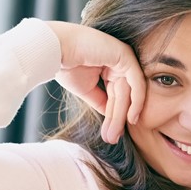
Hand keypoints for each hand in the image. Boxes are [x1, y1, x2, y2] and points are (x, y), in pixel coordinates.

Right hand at [45, 21, 145, 143]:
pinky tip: (130, 118)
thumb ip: (101, 101)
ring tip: (113, 134)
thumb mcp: (86, 89)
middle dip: (117, 119)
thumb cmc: (65, 64)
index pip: (116, 96)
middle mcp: (118, 62)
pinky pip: (136, 82)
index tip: (109, 136)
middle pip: (122, 96)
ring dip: (121, 115)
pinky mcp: (125, 56)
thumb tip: (111, 118)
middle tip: (112, 139)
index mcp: (109, 67)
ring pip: (128, 92)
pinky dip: (135, 101)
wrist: (54, 50)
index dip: (113, 117)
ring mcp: (123, 58)